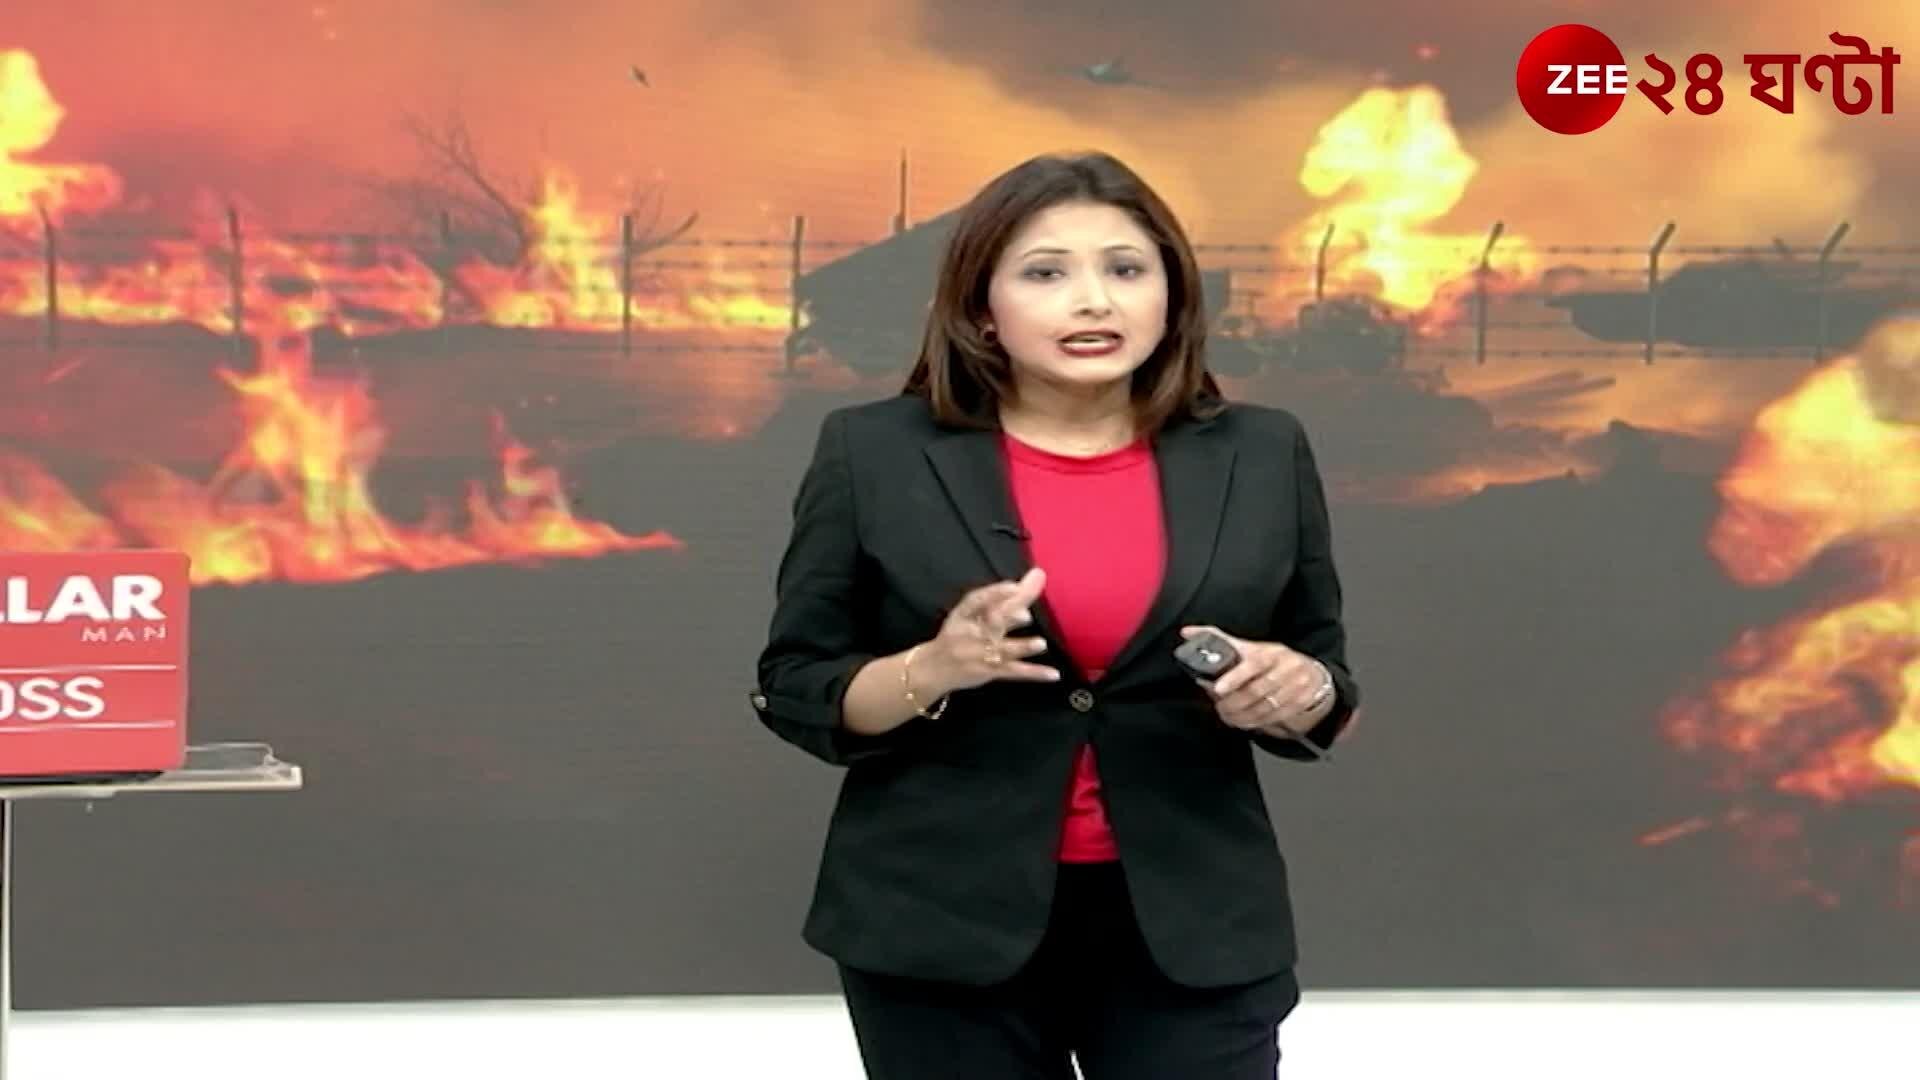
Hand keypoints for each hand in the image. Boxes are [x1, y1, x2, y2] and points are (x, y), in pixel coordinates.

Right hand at [918, 568, 1059, 693]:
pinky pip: (1014, 672)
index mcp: (965, 613)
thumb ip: (1009, 595)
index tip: (1012, 586)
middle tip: (1026, 615)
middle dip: (1008, 618)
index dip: (994, 593)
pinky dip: (1034, 673)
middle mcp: (971, 632)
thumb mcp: (977, 612)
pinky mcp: (989, 672)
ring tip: (1041, 644)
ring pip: (1003, 650)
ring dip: (1021, 647)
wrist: (934, 668)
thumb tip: (1039, 574)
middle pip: (993, 623)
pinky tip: (1053, 674)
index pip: (976, 600)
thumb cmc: (960, 633)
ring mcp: (980, 654)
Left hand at [1178, 625, 1329, 733]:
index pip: (1253, 663)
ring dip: (1243, 716)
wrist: (1309, 673)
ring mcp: (1295, 685)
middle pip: (1256, 691)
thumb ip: (1218, 639)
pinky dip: (1257, 722)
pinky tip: (1245, 722)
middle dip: (1233, 703)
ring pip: (1265, 707)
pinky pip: (1276, 717)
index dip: (1234, 677)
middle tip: (1220, 708)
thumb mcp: (1248, 647)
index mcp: (1269, 652)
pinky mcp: (1301, 702)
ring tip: (1228, 716)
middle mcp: (1285, 667)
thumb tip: (1187, 632)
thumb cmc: (1271, 660)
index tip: (1218, 689)